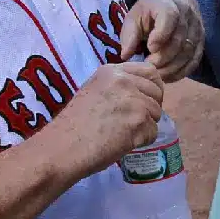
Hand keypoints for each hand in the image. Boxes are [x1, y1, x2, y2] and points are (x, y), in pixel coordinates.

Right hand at [56, 62, 163, 177]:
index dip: (152, 87)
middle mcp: (124, 81)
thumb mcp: (94, 91)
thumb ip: (118, 86)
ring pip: (157, 113)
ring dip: (145, 126)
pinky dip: (142, 141)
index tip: (143, 100)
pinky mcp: (138, 122)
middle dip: (151, 108)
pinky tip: (122, 142)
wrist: (62, 148)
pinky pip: (153, 132)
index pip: (150, 71)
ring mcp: (133, 100)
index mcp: (112, 71)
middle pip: (157, 92)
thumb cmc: (74, 124)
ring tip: (122, 133)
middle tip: (132, 121)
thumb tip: (144, 92)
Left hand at [119, 0, 204, 81]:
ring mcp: (197, 29)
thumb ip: (130, 35)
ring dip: (172, 67)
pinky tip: (168, 77)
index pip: (170, 17)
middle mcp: (187, 15)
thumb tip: (126, 56)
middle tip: (149, 66)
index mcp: (168, 4)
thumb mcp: (134, 16)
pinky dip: (182, 72)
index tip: (149, 48)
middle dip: (163, 57)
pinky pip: (195, 60)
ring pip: (188, 52)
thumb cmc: (149, 11)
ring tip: (156, 74)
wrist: (173, 0)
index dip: (161, 35)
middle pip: (179, 40)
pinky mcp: (201, 41)